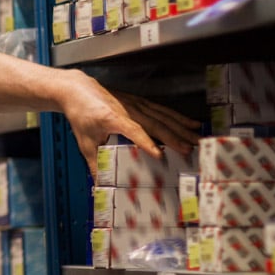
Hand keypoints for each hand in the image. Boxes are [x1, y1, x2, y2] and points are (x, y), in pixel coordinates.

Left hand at [60, 71, 200, 171]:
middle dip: (174, 137)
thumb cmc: (81, 115)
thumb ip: (93, 163)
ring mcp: (136, 104)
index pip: (133, 131)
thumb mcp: (84, 141)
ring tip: (197, 140)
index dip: (146, 143)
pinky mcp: (140, 102)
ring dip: (181, 128)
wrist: (78, 90)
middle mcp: (128, 109)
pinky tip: (192, 124)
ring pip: (163, 116)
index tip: (159, 155)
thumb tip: (99, 184)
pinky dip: (179, 117)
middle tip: (190, 150)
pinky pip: (163, 110)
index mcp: (112, 118)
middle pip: (155, 124)